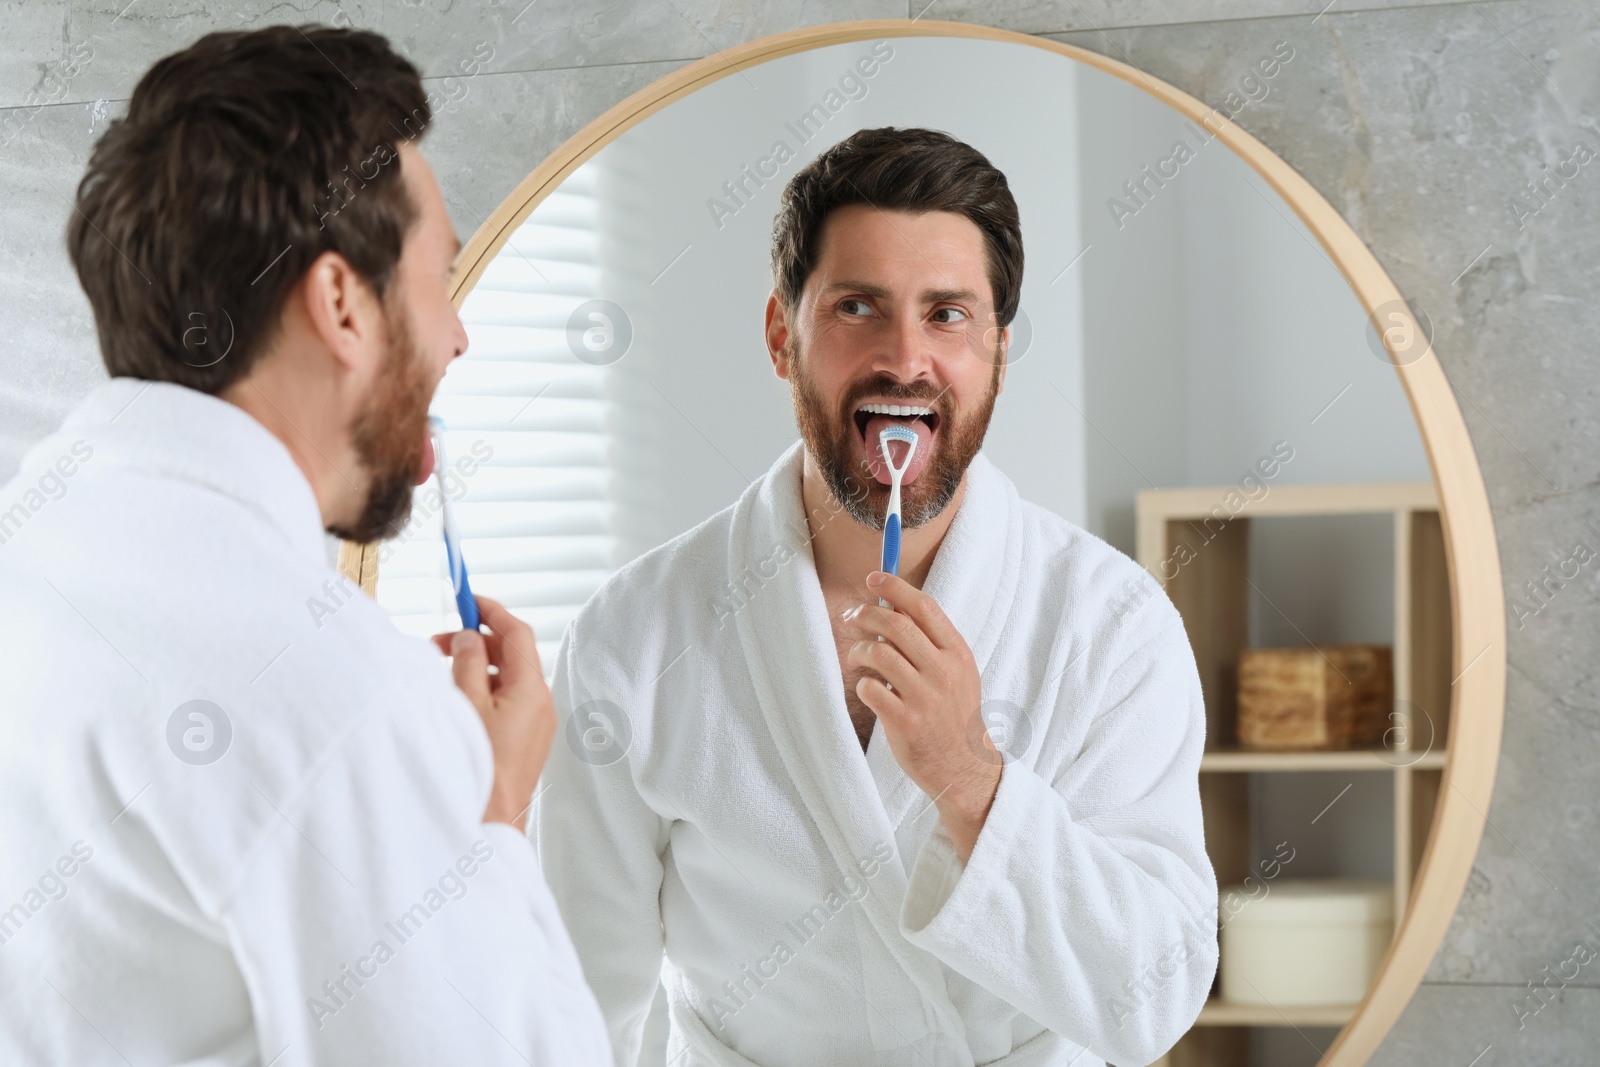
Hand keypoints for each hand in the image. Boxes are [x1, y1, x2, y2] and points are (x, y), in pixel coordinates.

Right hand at [430, 595, 552, 831]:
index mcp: (532, 689)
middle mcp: (541, 703)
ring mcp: (536, 723)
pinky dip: (484, 689)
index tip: (468, 599)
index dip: (492, 612)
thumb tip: (467, 636)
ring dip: (478, 666)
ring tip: (442, 670)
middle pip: (513, 654)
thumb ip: (468, 663)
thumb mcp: (467, 704)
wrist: (492, 821)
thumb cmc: (479, 766)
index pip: (517, 634)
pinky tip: (457, 697)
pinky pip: (508, 702)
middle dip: (478, 640)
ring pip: (508, 679)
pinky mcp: (526, 741)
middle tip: (438, 641)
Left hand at [842, 571, 1000, 862]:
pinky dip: (862, 684)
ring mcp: (925, 698)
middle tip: (850, 617)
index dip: (895, 587)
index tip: (873, 579)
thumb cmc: (952, 714)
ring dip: (859, 650)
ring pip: (879, 654)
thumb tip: (893, 605)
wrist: (964, 766)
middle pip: (896, 625)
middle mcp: (944, 671)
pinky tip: (867, 689)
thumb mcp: (956, 672)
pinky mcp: (906, 722)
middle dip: (865, 615)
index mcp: (957, 653)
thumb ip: (931, 641)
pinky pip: (871, 689)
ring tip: (855, 658)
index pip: (924, 607)